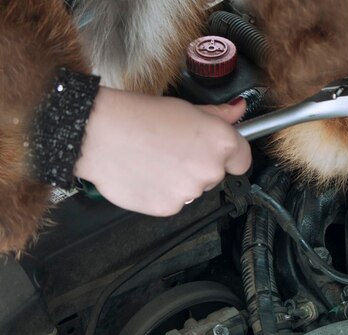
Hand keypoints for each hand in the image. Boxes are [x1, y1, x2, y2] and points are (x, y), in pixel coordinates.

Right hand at [74, 87, 250, 215]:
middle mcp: (211, 170)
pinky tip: (144, 174)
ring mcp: (190, 192)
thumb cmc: (138, 116)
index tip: (216, 151)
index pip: (242, 159)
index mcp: (220, 142)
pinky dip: (160, 192)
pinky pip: (172, 202)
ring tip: (153, 159)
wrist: (99, 134)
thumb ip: (217, 116)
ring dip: (179, 180)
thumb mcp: (185, 108)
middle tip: (173, 149)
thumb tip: (237, 110)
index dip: (230, 155)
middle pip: (215, 174)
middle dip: (198, 164)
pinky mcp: (169, 208)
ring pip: (192, 189)